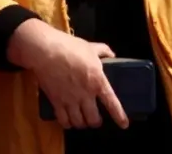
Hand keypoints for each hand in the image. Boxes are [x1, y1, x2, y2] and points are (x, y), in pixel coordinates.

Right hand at [6, 18, 127, 129]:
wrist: (47, 53)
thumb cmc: (72, 48)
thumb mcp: (93, 47)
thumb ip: (105, 52)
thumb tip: (112, 56)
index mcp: (98, 81)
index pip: (111, 102)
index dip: (119, 115)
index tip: (124, 125)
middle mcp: (85, 94)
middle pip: (93, 118)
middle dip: (95, 122)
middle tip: (96, 120)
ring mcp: (70, 100)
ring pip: (78, 121)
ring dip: (82, 124)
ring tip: (83, 122)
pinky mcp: (56, 101)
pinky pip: (62, 119)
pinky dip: (67, 123)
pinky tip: (68, 122)